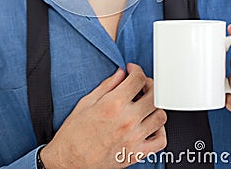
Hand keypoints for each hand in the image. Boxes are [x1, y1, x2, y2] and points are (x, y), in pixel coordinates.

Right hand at [41, 63, 166, 167]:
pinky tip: (150, 125)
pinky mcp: (136, 154)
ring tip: (146, 104)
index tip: (132, 71)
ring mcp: (134, 138)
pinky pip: (160, 141)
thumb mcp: (86, 103)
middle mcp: (127, 120)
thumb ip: (107, 86)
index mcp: (113, 105)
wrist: (69, 162)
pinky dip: (160, 130)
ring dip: (155, 106)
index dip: (136, 70)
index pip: (138, 79)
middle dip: (148, 84)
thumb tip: (120, 74)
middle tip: (140, 84)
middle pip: (153, 95)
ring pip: (160, 116)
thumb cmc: (74, 135)